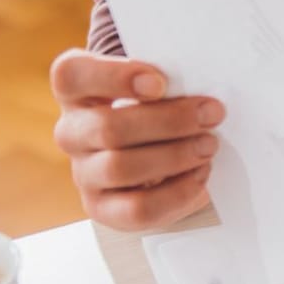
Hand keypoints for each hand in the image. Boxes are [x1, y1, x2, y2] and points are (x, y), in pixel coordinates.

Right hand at [50, 49, 224, 230]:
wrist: (156, 149)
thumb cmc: (158, 103)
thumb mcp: (159, 82)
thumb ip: (170, 79)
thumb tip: (202, 96)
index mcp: (76, 89)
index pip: (72, 75)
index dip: (114, 77)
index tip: (160, 83)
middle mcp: (72, 132)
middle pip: (107, 128)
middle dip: (168, 121)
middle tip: (212, 114)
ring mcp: (84, 173)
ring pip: (120, 168)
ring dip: (174, 156)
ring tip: (209, 146)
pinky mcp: (103, 208)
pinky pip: (137, 208)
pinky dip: (176, 192)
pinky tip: (200, 175)